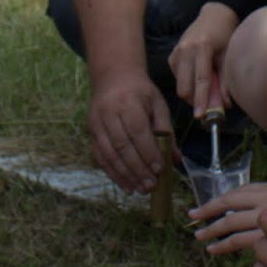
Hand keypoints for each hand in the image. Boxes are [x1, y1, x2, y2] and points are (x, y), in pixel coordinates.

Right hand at [87, 72, 172, 192]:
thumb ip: (166, 131)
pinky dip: (113, 173)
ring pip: (109, 154)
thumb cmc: (141, 92)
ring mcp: (96, 122)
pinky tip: (125, 185)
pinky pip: (100, 156)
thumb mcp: (158, 104)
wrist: (113, 77)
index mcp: (128, 102)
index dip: (148, 152)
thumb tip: (176, 159)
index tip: (159, 169)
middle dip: (137, 169)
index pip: (138, 131)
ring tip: (140, 190)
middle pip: (122, 146)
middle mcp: (109, 112)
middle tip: (151, 186)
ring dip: (125, 175)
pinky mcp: (91, 131)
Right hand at [169, 3, 239, 115]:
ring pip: (179, 84)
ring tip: (204, 86)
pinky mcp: (172, 54)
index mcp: (202, 47)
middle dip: (193, 100)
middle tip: (206, 104)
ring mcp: (177, 51)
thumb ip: (226, 80)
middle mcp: (186, 49)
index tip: (200, 116)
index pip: (201, 80)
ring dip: (190, 91)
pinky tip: (196, 74)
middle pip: (184, 86)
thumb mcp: (229, 55)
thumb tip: (225, 105)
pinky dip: (186, 81)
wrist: (215, 14)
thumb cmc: (226, 34)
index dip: (201, 99)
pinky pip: (176, 76)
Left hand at [190, 180, 266, 253]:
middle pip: (230, 201)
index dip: (221, 199)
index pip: (240, 191)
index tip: (209, 205)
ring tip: (201, 238)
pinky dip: (224, 245)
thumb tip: (253, 217)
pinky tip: (216, 250)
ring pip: (231, 222)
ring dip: (213, 230)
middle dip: (208, 210)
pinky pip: (239, 240)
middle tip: (193, 217)